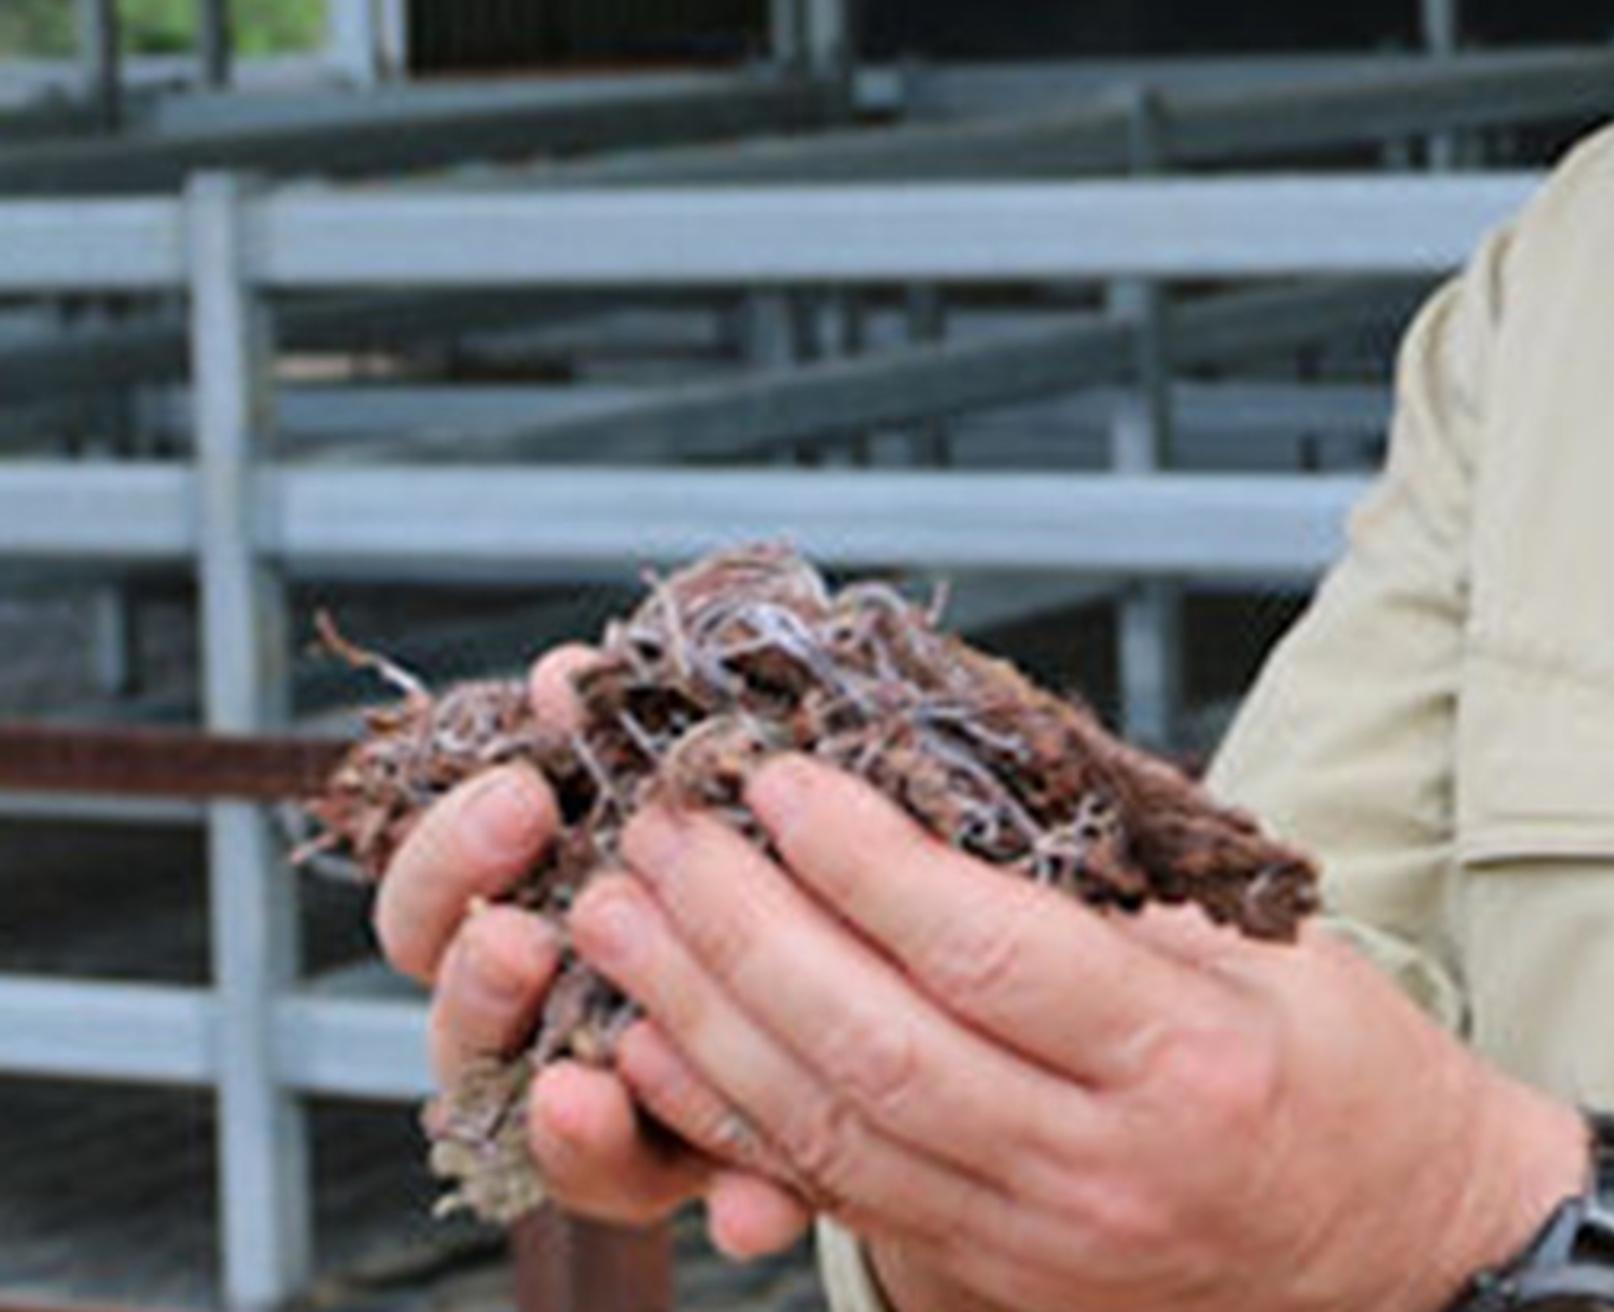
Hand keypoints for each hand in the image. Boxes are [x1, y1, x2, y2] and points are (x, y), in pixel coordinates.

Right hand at [366, 647, 811, 1255]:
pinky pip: (709, 1203)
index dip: (451, 852)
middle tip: (521, 938)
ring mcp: (630, 1100)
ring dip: (569, 1119)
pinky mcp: (719, 1167)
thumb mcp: (722, 772)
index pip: (433, 896)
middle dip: (475, 979)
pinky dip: (731, 1201)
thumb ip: (640, 738)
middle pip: (461, 1021)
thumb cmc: (783, 832)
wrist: (918, 955)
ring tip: (588, 1087)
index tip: (521, 789)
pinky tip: (760, 1200)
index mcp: (542, 900)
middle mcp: (559, 1011)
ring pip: (559, 1132)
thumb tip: (567, 670)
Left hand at [564, 754, 1581, 1311]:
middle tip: (665, 833)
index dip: (867, 865)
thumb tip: (948, 799)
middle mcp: (1100, 1168)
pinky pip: (832, 1193)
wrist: (1402, 1249)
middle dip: (746, 932)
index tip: (785, 782)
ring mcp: (1034, 1244)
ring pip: (828, 1132)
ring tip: (623, 917)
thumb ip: (1113, 903)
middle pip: (878, 1047)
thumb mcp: (1270, 957)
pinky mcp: (987, 1284)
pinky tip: (663, 1040)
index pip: (988, 954)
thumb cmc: (1349, 1077)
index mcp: (1188, 1061)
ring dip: (704, 1018)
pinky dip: (733, 1113)